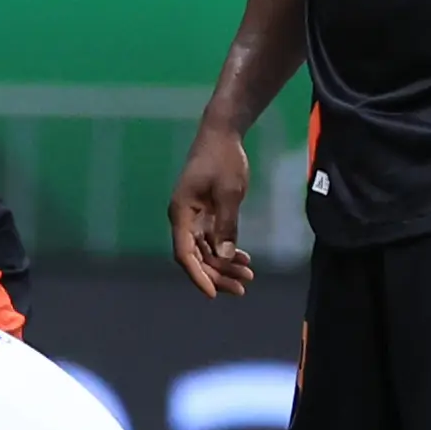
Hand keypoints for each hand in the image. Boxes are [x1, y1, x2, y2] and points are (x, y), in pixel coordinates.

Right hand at [167, 120, 253, 297]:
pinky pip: (213, 240)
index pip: (184, 253)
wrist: (221, 135)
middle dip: (216, 275)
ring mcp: (194, 218)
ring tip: (248, 276)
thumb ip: (226, 225)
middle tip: (242, 288)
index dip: (197, 275)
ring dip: (224, 265)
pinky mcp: (206, 214)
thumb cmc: (222, 160)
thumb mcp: (228, 192)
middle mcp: (184, 220)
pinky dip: (226, 251)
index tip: (212, 294)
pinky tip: (244, 258)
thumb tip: (224, 256)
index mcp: (181, 214)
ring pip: (205, 251)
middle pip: (195, 257)